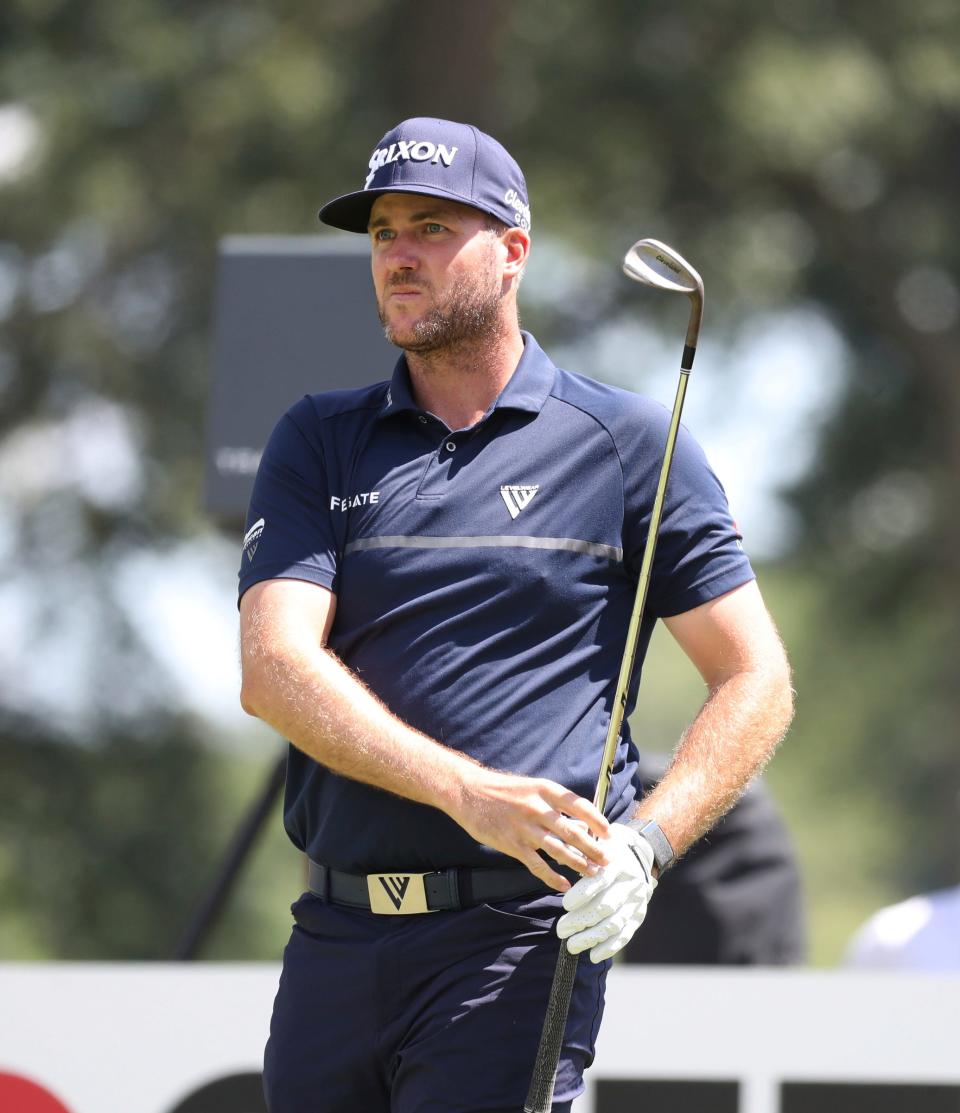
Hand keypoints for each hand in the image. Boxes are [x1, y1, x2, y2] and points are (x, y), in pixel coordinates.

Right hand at [450, 767, 610, 891]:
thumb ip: (553, 803)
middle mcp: (538, 808)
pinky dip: (552, 877)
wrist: (469, 792)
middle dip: (593, 848)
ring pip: (559, 850)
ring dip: (578, 863)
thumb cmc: (503, 789)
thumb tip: (579, 822)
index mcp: (545, 790)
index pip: (579, 806)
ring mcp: (525, 828)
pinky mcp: (513, 844)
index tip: (609, 833)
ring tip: (593, 873)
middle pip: (573, 831)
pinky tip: (563, 884)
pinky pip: (537, 865)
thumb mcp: (532, 787)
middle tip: (608, 860)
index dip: (597, 820)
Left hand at [555, 823, 655, 961]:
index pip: (600, 881)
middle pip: (606, 906)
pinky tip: (593, 955)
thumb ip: (577, 852)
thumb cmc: (607, 848)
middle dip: (581, 920)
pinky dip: (610, 947)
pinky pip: (626, 934)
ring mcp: (636, 901)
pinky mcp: (639, 915)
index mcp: (617, 864)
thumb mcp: (595, 842)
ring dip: (592, 938)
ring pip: (614, 923)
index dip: (583, 894)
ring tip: (572, 945)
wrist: (640, 851)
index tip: (565, 904)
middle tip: (561, 929)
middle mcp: (629, 883)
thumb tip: (557, 858)